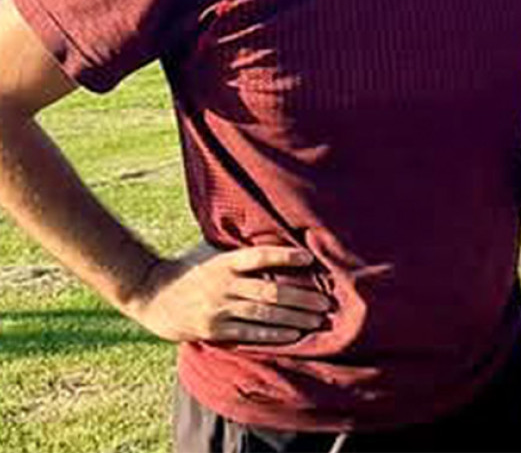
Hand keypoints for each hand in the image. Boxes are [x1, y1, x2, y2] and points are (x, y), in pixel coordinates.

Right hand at [125, 242, 331, 344]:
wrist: (150, 294)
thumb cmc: (188, 267)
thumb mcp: (210, 249)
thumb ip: (238, 246)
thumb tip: (273, 230)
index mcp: (224, 261)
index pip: (258, 256)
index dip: (284, 256)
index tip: (309, 258)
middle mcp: (223, 284)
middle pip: (269, 290)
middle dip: (301, 297)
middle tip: (327, 301)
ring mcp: (218, 308)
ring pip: (263, 314)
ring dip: (294, 318)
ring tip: (318, 320)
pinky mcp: (213, 329)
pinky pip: (248, 334)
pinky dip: (273, 335)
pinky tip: (294, 335)